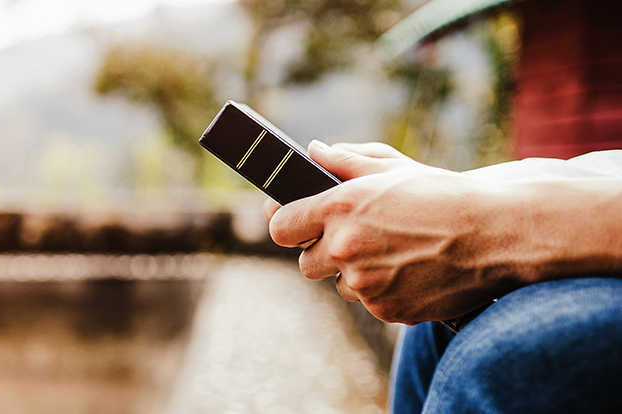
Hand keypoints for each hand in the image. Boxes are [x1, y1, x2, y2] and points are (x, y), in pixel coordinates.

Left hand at [265, 141, 621, 323]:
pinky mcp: (387, 309)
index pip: (280, 225)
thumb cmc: (443, 193)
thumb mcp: (392, 167)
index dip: (287, 222)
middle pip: (304, 263)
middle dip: (322, 251)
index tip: (294, 221)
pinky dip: (383, 289)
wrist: (497, 233)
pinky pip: (370, 301)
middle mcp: (345, 248)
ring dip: (354, 272)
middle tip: (350, 237)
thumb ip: (344, 160)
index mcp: (339, 207)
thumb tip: (312, 151)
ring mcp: (365, 283)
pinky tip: (410, 269)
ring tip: (392, 251)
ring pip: (340, 284)